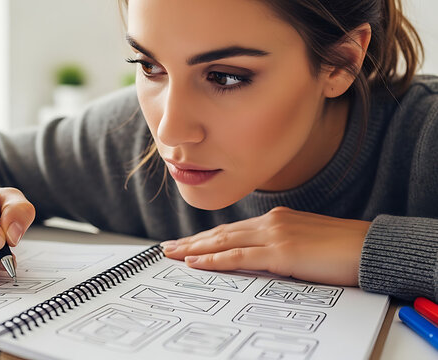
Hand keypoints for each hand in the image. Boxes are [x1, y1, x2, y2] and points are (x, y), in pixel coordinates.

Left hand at [161, 207, 371, 285]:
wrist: (370, 247)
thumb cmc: (342, 248)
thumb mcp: (304, 243)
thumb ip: (280, 246)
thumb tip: (261, 258)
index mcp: (276, 219)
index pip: (232, 230)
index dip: (206, 237)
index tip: (187, 243)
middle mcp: (271, 222)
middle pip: (221, 233)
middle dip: (191, 241)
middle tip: (167, 248)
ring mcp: (274, 235)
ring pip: (223, 242)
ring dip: (194, 249)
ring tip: (172, 255)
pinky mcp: (281, 253)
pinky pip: (239, 257)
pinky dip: (214, 260)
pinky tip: (196, 263)